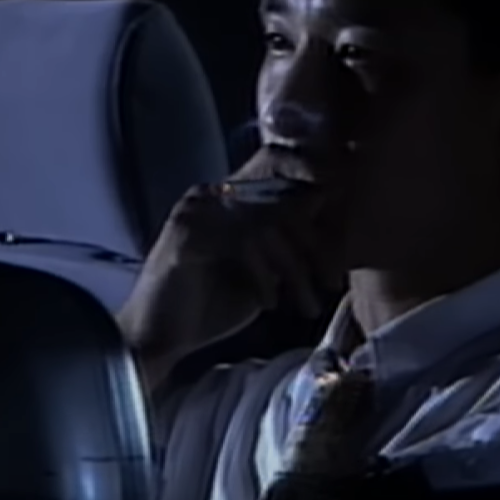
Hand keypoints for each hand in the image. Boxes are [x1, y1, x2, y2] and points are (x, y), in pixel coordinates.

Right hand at [118, 151, 343, 389]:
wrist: (156, 338)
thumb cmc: (211, 305)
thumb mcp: (265, 271)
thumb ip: (292, 244)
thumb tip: (337, 223)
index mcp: (229, 194)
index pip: (278, 161)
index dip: (314, 176)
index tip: (343, 219)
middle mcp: (212, 193)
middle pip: (280, 191)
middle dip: (313, 239)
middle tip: (330, 280)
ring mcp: (197, 210)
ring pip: (267, 222)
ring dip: (294, 267)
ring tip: (306, 303)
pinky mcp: (186, 235)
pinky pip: (243, 244)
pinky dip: (264, 276)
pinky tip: (271, 303)